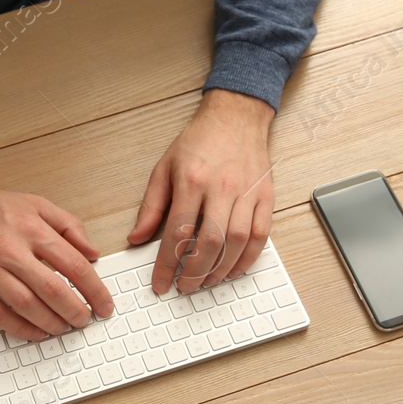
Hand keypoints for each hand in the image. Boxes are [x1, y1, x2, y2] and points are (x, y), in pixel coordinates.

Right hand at [0, 157, 114, 339]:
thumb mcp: (34, 203)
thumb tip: (92, 252)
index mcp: (31, 228)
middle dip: (76, 312)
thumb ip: (68, 224)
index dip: (95, 290)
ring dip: (52, 323)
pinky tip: (34, 332)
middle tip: (86, 320)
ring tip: (63, 328)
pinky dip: (21, 328)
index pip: (74, 265)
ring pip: (28, 306)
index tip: (103, 304)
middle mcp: (11, 249)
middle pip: (54, 290)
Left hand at [129, 89, 276, 293]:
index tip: (161, 283)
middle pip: (209, 242)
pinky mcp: (265, 196)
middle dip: (195, 273)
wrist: (235, 116)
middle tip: (185, 287)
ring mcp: (246, 192)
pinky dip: (248, 258)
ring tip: (207, 282)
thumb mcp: (164, 168)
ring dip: (221, 270)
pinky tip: (235, 269)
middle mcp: (220, 187)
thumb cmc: (198, 141)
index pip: (177, 232)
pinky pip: (260, 234)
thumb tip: (136, 238)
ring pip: (236, 242)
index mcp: (191, 180)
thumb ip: (151, 206)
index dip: (167, 264)